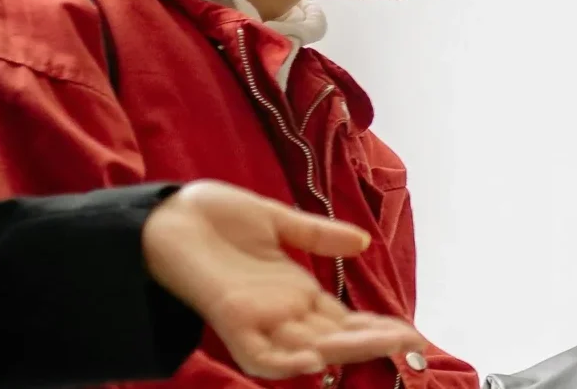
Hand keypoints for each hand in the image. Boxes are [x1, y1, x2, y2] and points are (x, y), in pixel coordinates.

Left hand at [143, 180, 428, 377]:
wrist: (161, 214)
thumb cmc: (211, 216)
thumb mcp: (275, 221)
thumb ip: (317, 235)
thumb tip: (363, 243)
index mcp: (294, 291)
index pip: (344, 320)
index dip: (377, 327)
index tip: (412, 333)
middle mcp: (281, 312)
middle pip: (337, 338)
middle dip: (376, 342)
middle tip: (415, 344)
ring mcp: (258, 319)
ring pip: (310, 349)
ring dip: (347, 351)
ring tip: (386, 344)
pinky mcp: (231, 320)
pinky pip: (262, 355)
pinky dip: (288, 361)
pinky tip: (316, 358)